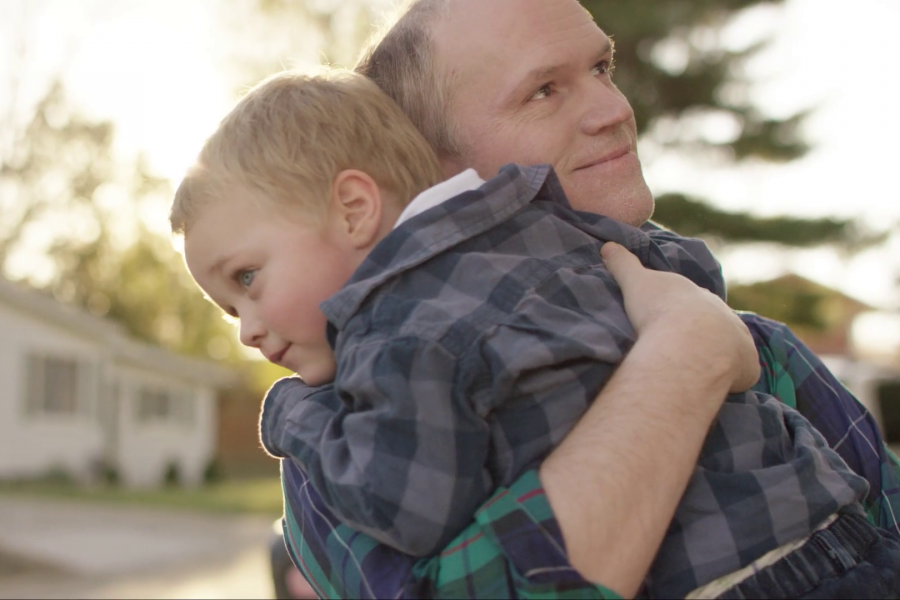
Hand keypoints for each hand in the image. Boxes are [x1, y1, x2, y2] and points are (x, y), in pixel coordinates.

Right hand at [601, 242, 758, 392]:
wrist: (690, 342)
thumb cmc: (659, 309)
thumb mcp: (635, 281)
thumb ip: (623, 264)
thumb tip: (607, 246)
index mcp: (699, 295)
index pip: (693, 301)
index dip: (681, 310)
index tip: (669, 320)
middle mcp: (723, 313)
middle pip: (714, 323)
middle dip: (701, 333)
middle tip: (680, 349)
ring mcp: (739, 340)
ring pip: (729, 347)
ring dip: (717, 356)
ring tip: (695, 371)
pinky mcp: (748, 366)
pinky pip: (741, 372)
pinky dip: (730, 378)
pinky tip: (713, 386)